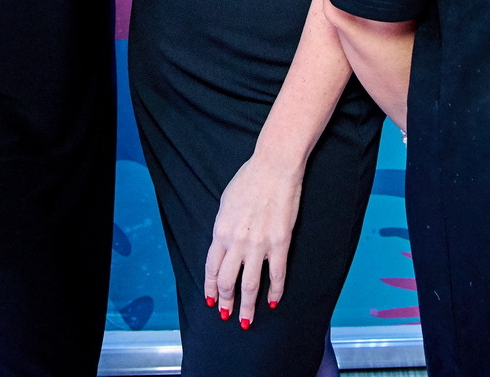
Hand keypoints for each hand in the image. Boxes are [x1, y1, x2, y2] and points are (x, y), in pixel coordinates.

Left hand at [205, 150, 303, 329]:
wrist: (273, 167)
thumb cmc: (249, 180)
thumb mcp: (226, 203)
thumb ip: (224, 227)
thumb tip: (224, 244)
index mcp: (220, 231)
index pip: (211, 268)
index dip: (210, 287)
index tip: (210, 300)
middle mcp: (236, 242)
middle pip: (227, 281)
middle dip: (225, 302)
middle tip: (226, 314)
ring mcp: (258, 245)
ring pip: (250, 284)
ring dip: (247, 306)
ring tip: (246, 321)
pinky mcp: (280, 243)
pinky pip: (276, 275)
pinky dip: (275, 292)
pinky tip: (273, 302)